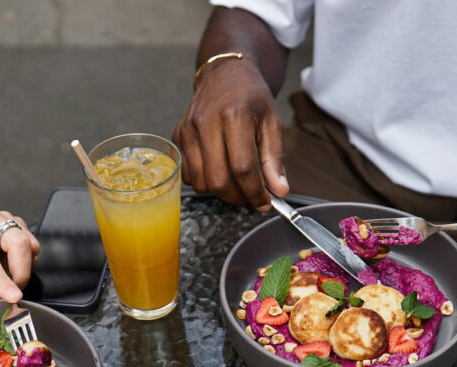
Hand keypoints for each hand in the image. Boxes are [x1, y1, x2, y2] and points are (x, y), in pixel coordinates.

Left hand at [0, 209, 40, 301]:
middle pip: (18, 242)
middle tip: (13, 290)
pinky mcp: (13, 224)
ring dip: (23, 266)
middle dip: (21, 271)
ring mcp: (2, 219)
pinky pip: (30, 243)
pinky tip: (8, 265)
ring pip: (29, 243)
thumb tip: (3, 293)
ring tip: (6, 276)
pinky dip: (25, 259)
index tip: (14, 296)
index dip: (2, 280)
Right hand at [173, 56, 289, 210]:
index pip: (243, 167)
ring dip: (220, 191)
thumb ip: (275, 159)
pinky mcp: (178, 136)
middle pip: (218, 180)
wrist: (224, 74)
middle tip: (250, 196)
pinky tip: (218, 169)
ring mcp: (188, 130)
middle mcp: (206, 123)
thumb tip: (279, 191)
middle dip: (237, 196)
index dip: (255, 192)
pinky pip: (188, 174)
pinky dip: (204, 180)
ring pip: (200, 182)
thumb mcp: (271, 122)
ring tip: (235, 182)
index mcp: (234, 116)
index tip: (265, 203)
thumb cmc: (251, 96)